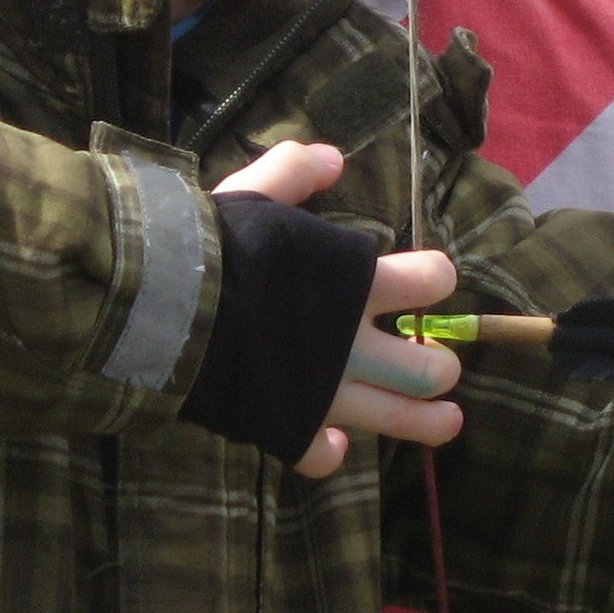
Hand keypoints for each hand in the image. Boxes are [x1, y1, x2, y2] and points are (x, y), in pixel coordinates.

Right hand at [210, 141, 462, 477]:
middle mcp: (352, 344)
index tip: (426, 279)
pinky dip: (329, 451)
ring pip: (398, 419)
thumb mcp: (254, 193)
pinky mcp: (289, 428)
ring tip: (448, 419)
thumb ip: (294, 171)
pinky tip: (336, 442)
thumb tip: (331, 157)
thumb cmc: (216, 248)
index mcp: (356, 282)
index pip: (431, 282)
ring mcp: (325, 393)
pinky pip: (321, 455)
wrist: (165, 311)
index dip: (434, 279)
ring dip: (427, 421)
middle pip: (430, 367)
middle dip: (439, 363)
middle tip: (430, 355)